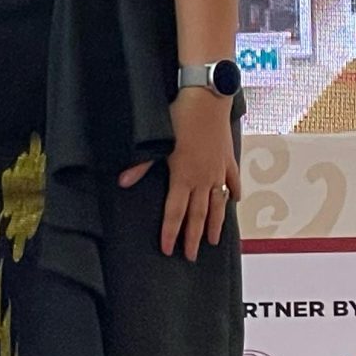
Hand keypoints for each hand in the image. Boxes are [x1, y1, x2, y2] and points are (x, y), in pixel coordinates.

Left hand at [121, 90, 240, 259]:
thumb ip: (140, 166)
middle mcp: (203, 179)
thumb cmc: (178, 118)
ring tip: (214, 240)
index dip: (171, 234)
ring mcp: (218, 170)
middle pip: (198, 215)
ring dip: (215, 224)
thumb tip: (122, 183)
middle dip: (193, 238)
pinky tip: (233, 201)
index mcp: (182, 177)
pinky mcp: (228, 159)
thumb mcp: (157, 142)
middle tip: (192, 256)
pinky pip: (232, 180)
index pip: (175, 214)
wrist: (206, 99)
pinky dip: (232, 192)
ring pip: (218, 204)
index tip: (169, 251)